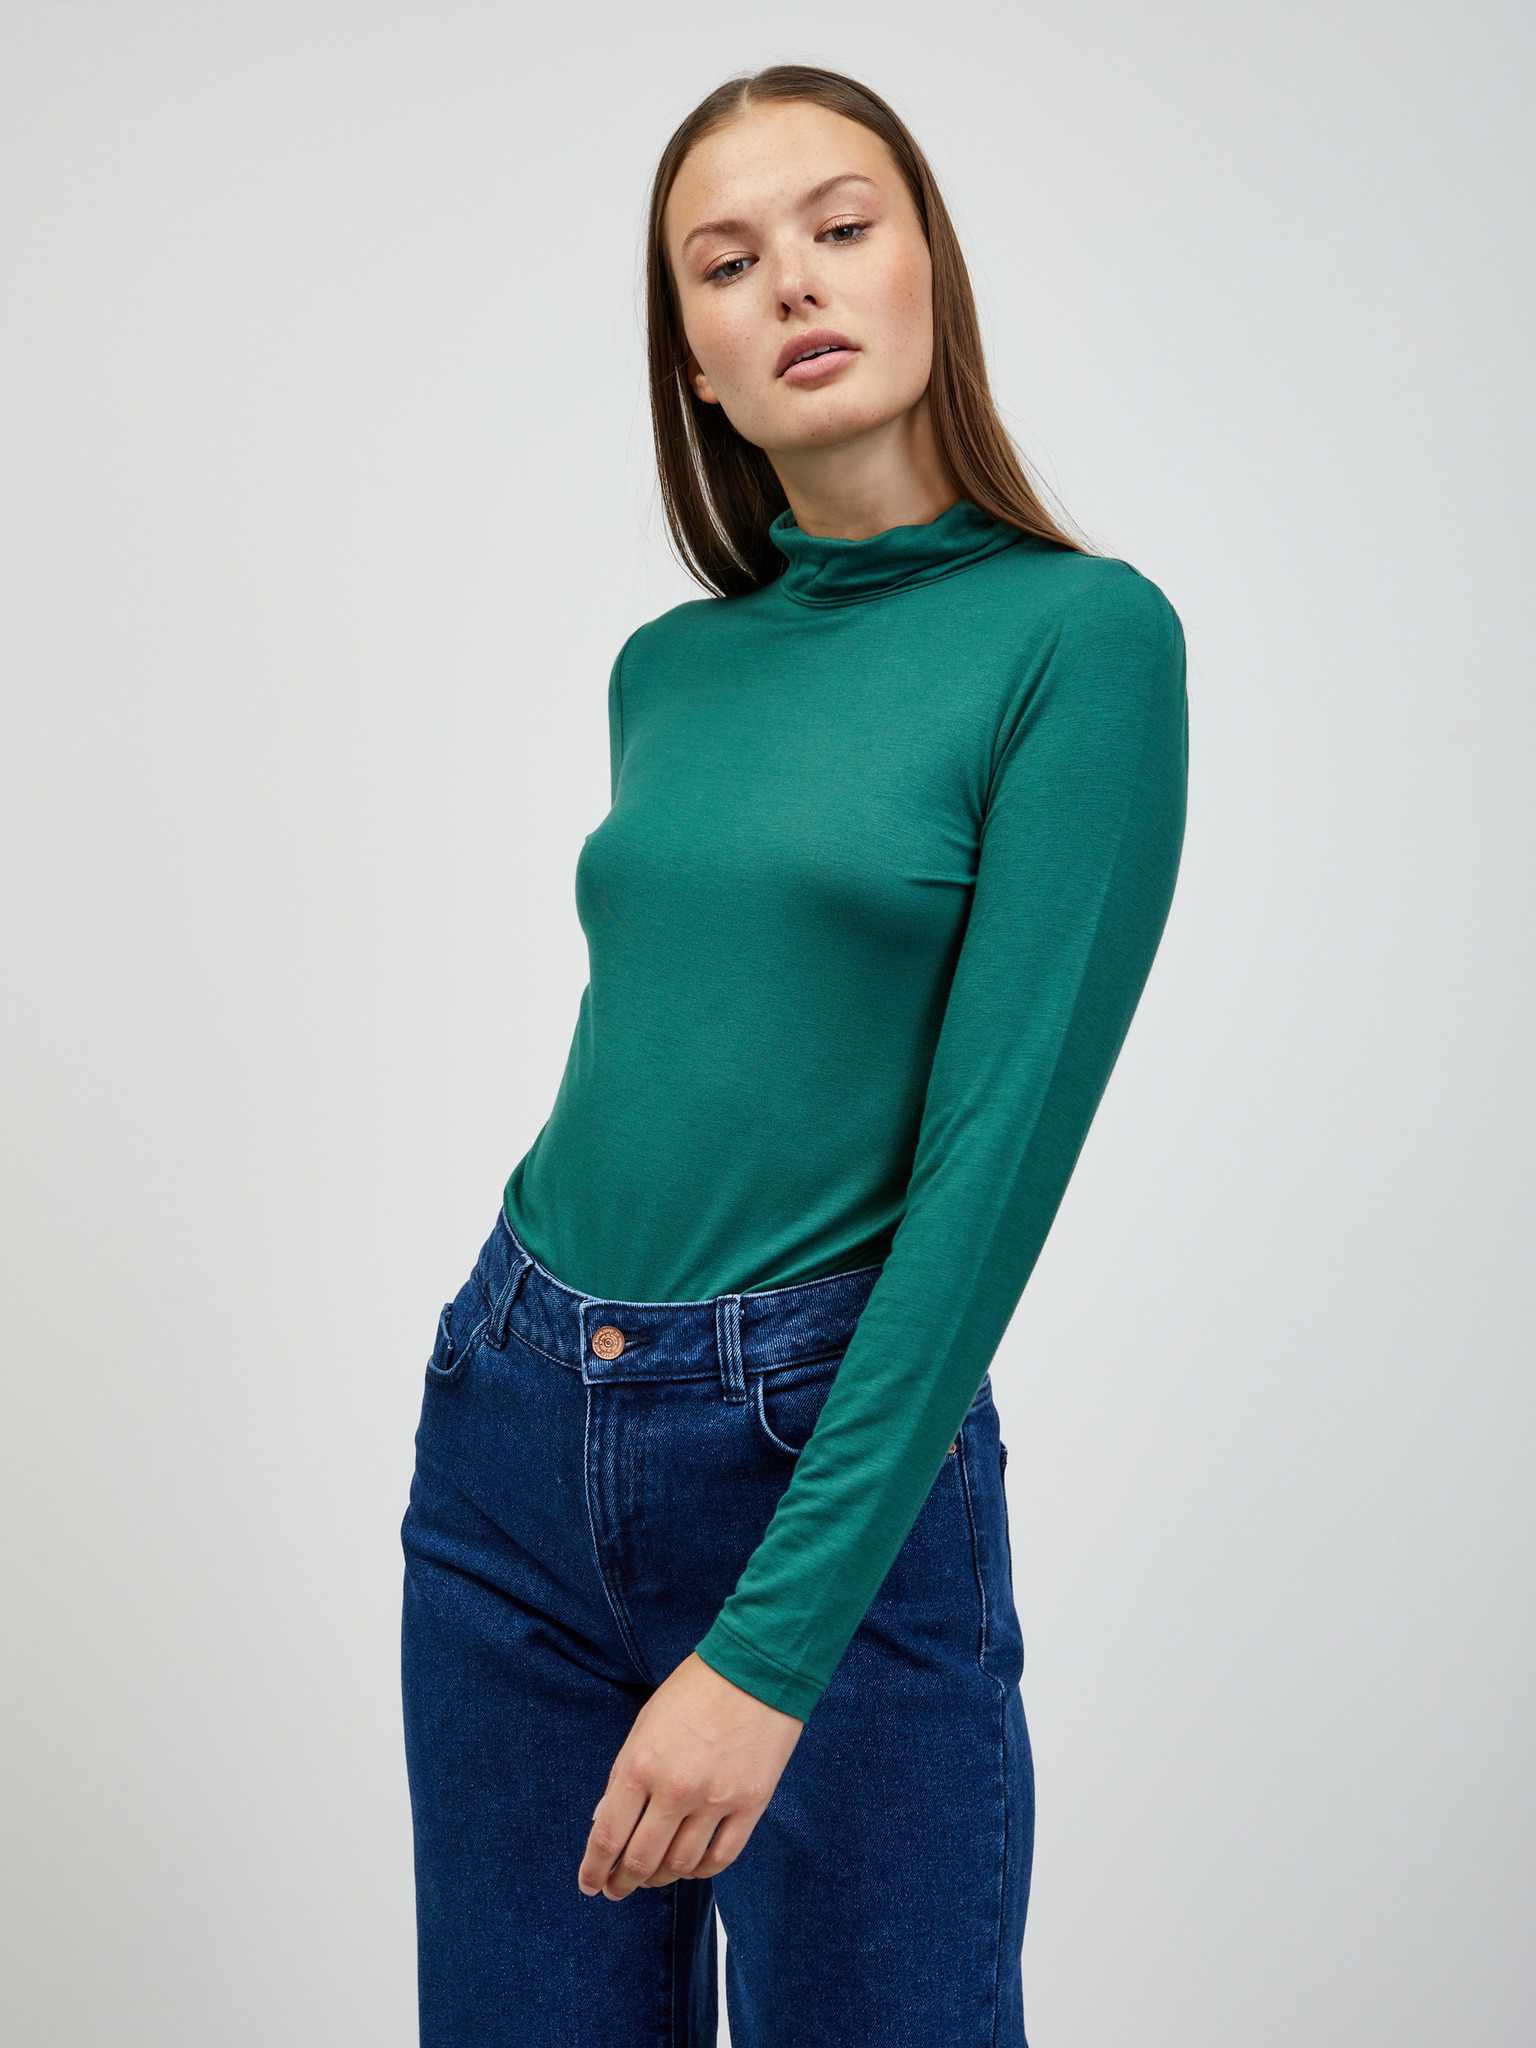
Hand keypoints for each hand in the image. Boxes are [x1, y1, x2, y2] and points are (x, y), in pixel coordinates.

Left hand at [578, 1651, 803, 1899]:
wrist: (756, 1667)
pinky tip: (691, 1867)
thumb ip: (622, 1775)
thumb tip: (603, 1821)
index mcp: (642, 1763)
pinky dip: (701, 1871)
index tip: (590, 1884)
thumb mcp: (645, 1723)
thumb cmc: (695, 1689)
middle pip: (642, 1860)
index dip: (594, 1868)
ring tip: (653, 1877)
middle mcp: (677, 1787)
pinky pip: (721, 1858)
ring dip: (661, 1878)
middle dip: (623, 1883)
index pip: (608, 1835)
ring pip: (681, 1865)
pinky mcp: (751, 1804)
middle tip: (617, 1889)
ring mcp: (716, 1799)